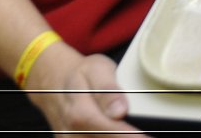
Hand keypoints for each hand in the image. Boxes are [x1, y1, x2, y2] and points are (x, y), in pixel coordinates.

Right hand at [25, 44, 141, 135]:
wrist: (54, 81)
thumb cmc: (80, 73)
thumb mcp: (96, 69)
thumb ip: (108, 90)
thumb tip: (120, 111)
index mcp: (78, 112)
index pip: (108, 130)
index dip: (129, 136)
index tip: (146, 137)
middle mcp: (71, 132)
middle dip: (126, 137)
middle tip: (147, 135)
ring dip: (119, 137)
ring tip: (136, 132)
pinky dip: (108, 137)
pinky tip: (122, 132)